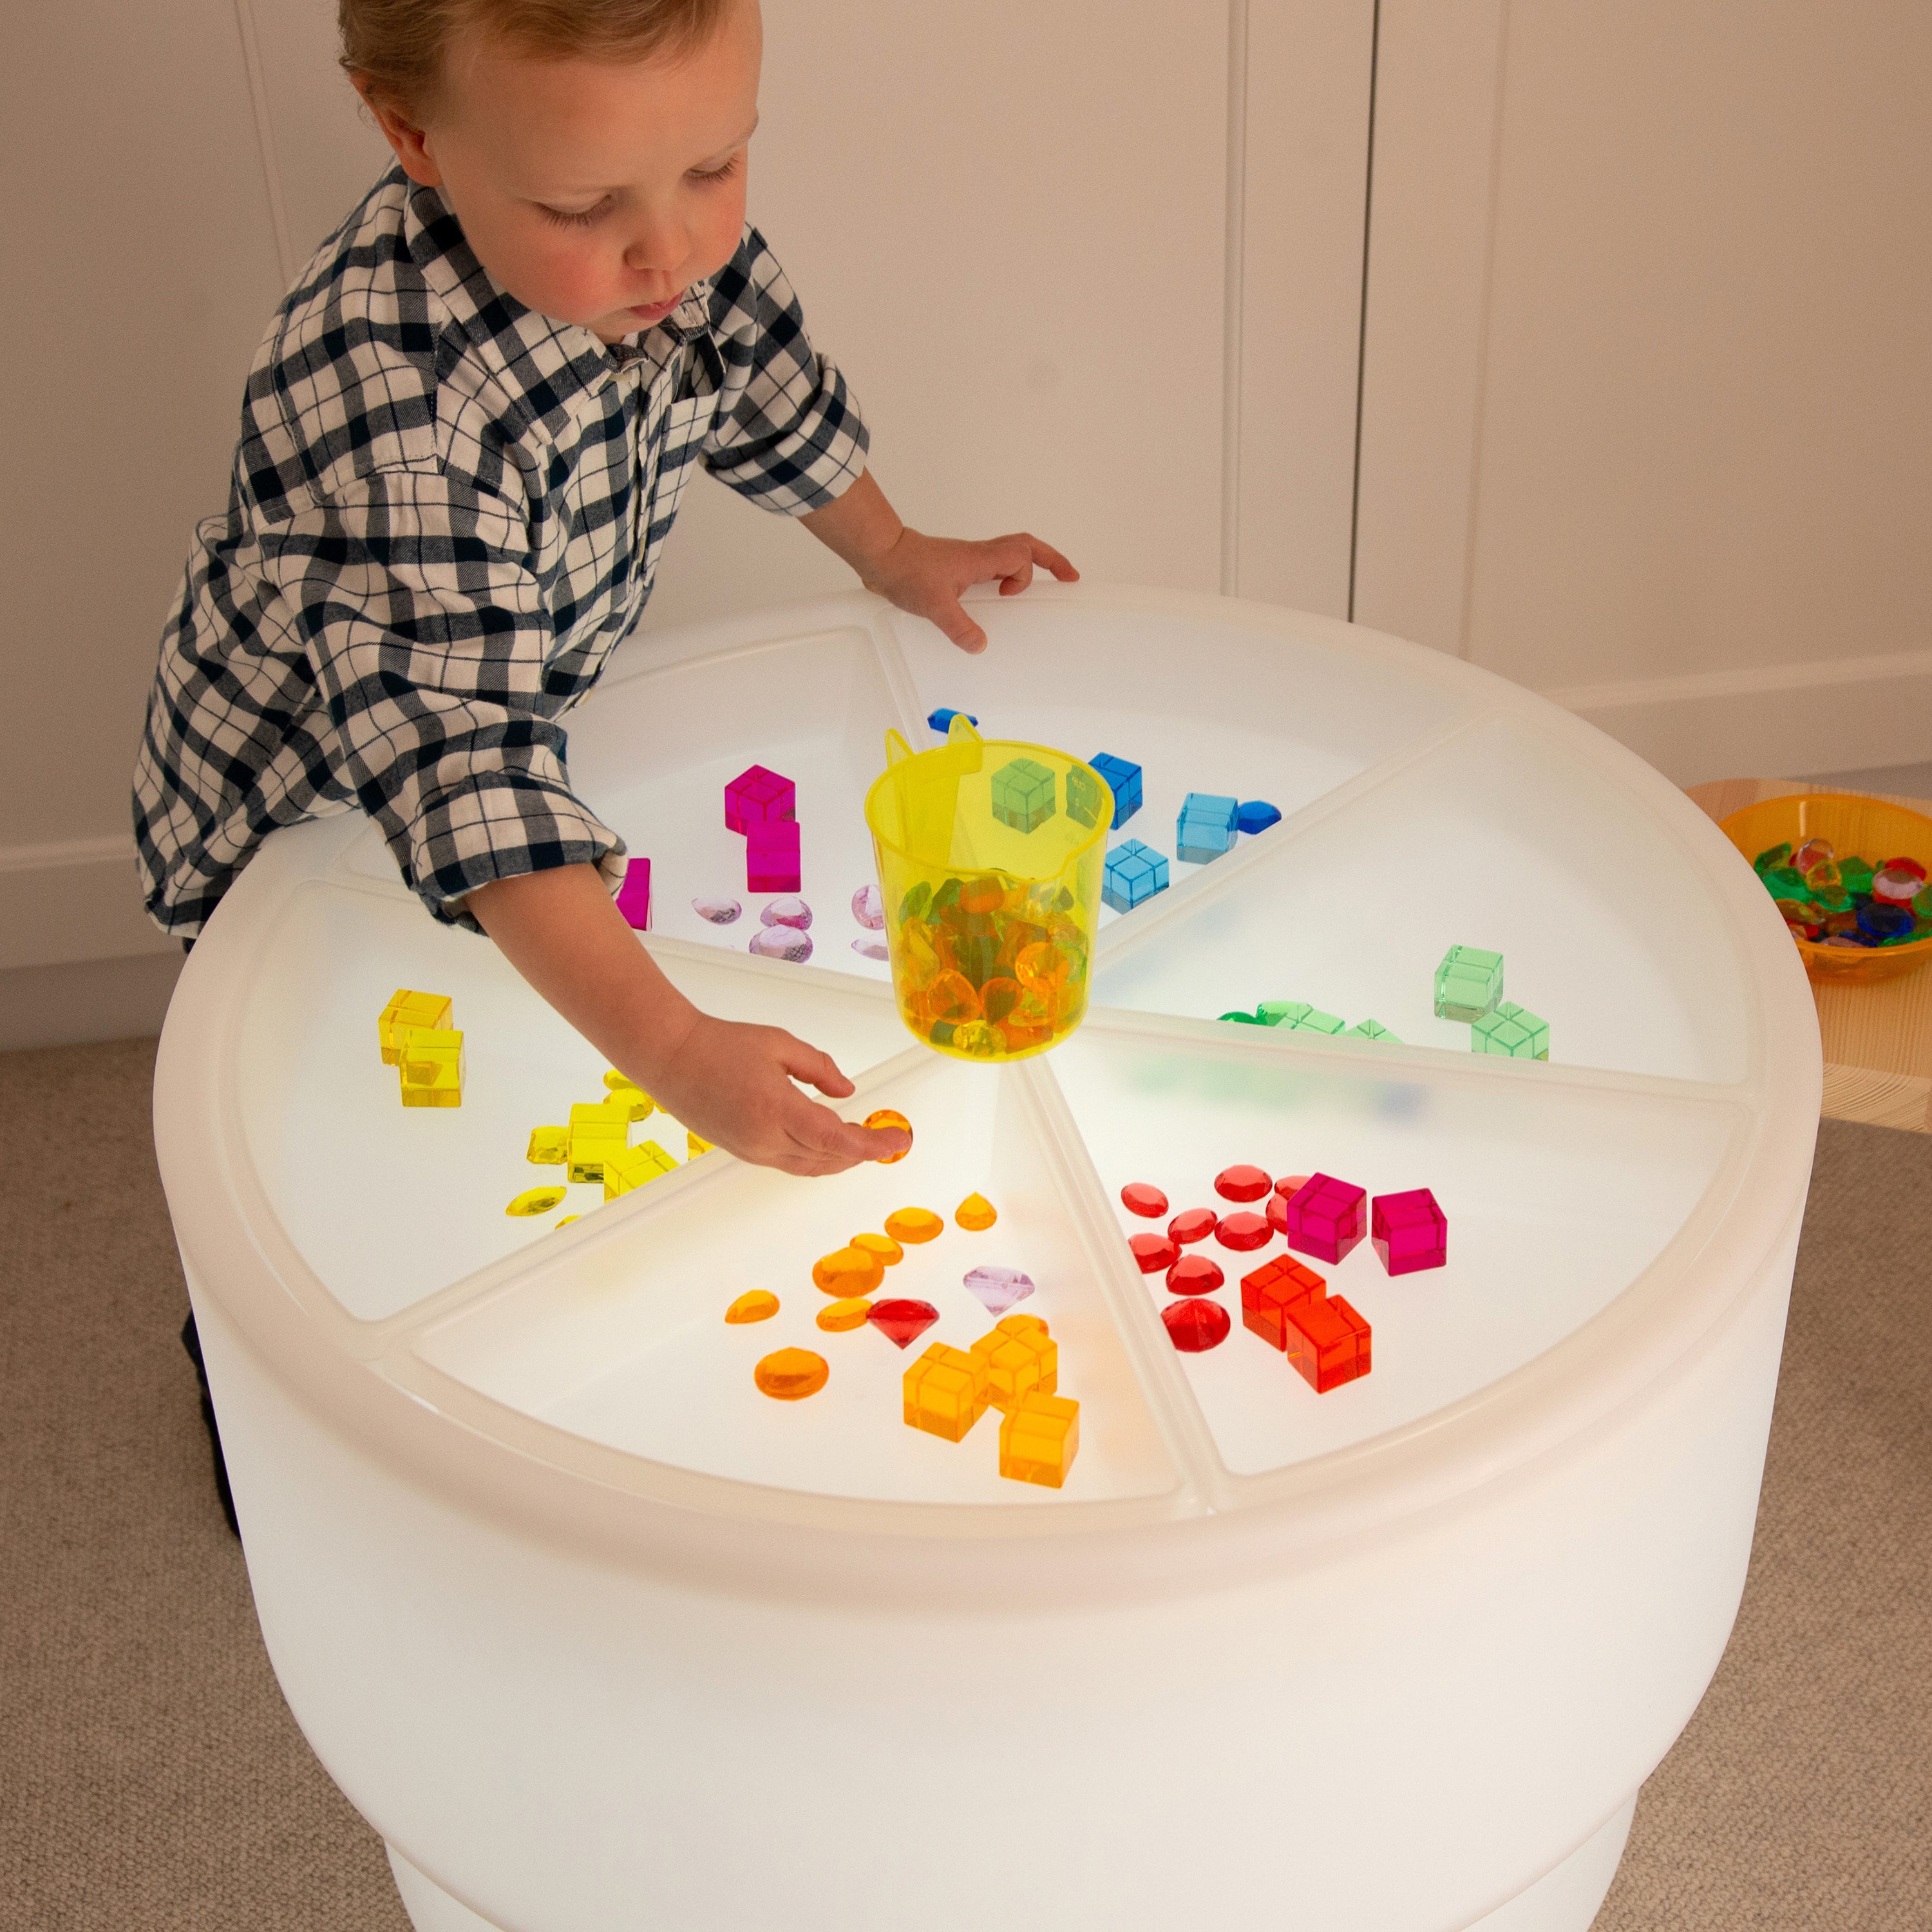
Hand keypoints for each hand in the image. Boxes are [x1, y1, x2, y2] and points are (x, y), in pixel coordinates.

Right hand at [468, 864, 909, 1175]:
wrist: (670, 1058)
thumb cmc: (721, 1044)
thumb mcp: (780, 1044)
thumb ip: (819, 1068)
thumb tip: (848, 1093)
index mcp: (777, 1109)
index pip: (838, 1140)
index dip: (873, 1145)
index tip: (899, 1139)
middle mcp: (765, 1139)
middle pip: (829, 1160)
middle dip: (863, 1153)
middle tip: (888, 1137)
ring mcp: (752, 1151)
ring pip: (811, 1167)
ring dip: (842, 1159)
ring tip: (865, 1141)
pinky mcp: (743, 1153)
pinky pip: (791, 1164)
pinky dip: (817, 1158)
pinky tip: (830, 1144)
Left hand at [861, 527, 1079, 654]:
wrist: (881, 555)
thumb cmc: (906, 571)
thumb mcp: (933, 605)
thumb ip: (959, 627)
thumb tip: (980, 646)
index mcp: (979, 559)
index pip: (1020, 556)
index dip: (1023, 576)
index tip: (1009, 596)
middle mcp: (978, 554)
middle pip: (1025, 545)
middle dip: (1050, 559)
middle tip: (1068, 575)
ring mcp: (969, 558)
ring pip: (1009, 551)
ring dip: (1027, 565)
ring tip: (1038, 583)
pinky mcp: (957, 565)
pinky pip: (991, 564)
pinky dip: (1003, 574)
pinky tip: (997, 594)